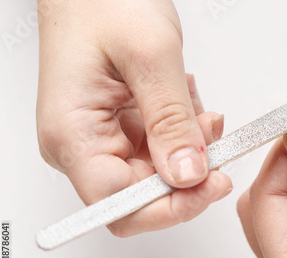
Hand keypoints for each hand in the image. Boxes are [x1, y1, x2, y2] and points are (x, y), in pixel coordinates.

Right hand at [36, 0, 231, 236]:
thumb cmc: (103, 3)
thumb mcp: (150, 56)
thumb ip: (171, 121)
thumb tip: (187, 176)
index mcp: (73, 135)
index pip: (119, 206)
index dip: (169, 207)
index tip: (210, 185)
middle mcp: (82, 146)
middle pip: (142, 196)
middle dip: (187, 173)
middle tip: (213, 139)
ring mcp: (102, 139)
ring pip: (158, 173)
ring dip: (188, 146)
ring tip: (194, 105)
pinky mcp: (120, 129)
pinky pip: (161, 149)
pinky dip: (183, 131)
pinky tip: (183, 101)